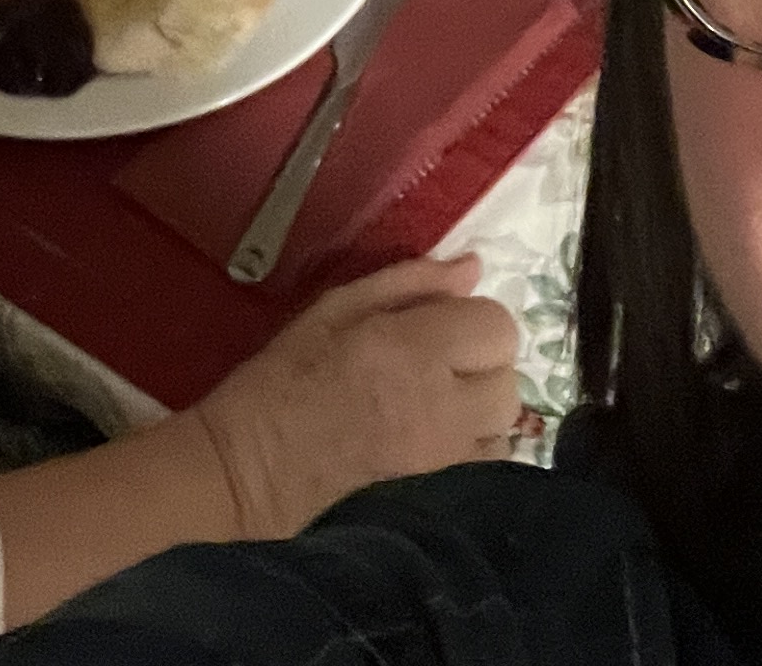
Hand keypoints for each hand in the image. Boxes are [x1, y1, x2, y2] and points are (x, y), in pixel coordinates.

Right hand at [185, 257, 520, 536]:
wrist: (252, 469)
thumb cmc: (283, 380)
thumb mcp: (334, 309)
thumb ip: (410, 283)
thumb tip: (472, 268)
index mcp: (411, 347)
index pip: (497, 325)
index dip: (475, 321)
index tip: (444, 327)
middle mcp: (440, 404)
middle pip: (509, 379)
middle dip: (483, 366)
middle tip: (439, 365)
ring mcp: (443, 456)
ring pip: (504, 424)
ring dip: (481, 409)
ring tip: (437, 405)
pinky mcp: (437, 493)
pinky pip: (486, 461)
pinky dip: (473, 446)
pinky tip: (433, 438)